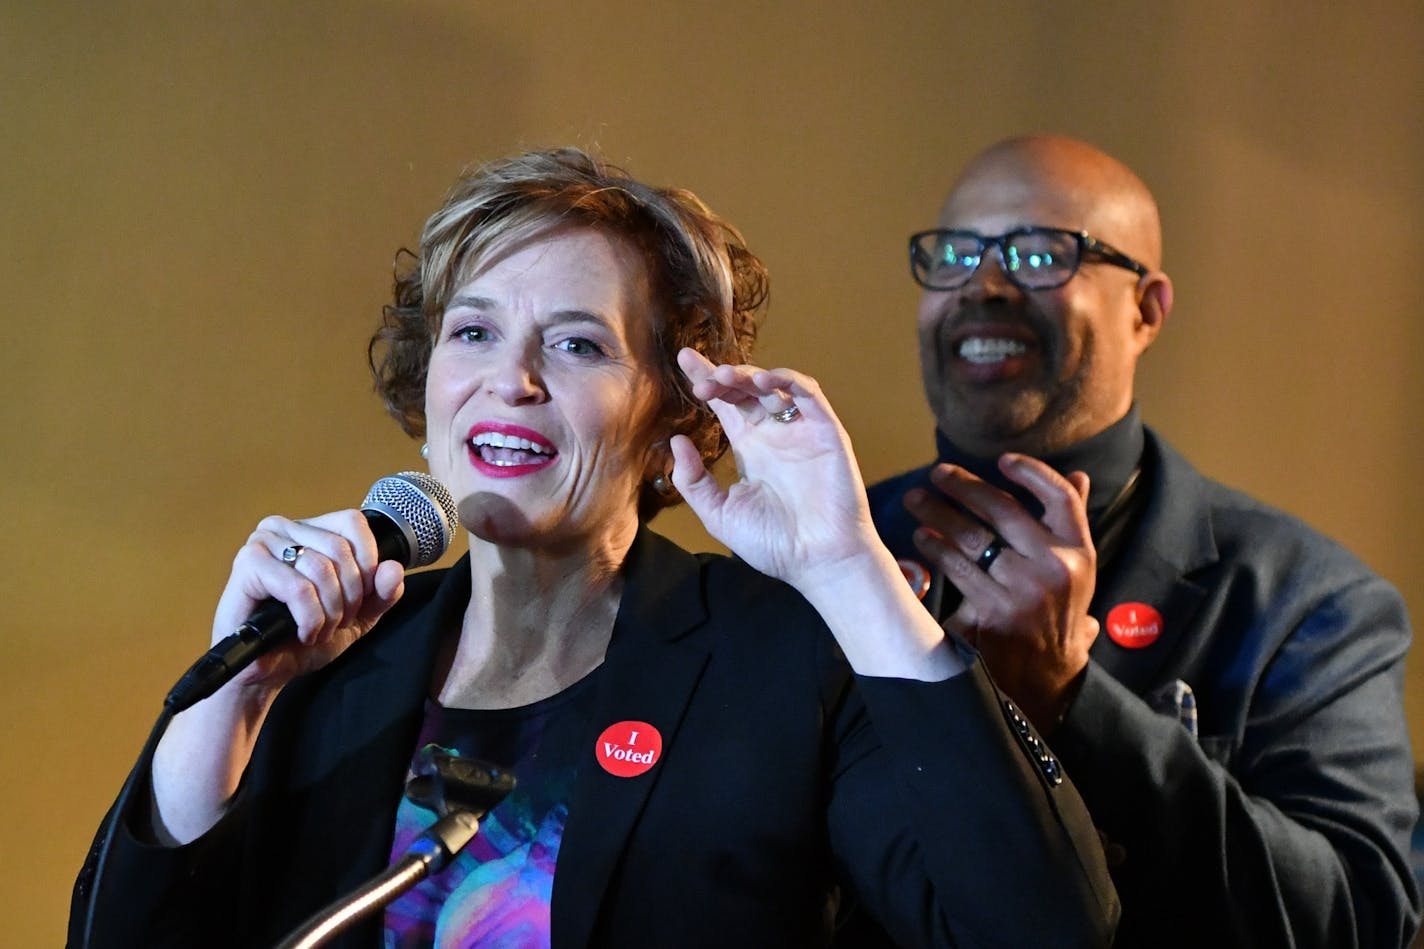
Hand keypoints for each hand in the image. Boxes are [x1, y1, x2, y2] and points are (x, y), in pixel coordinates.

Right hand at [212, 508, 406, 695]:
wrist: (265, 671)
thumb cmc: (303, 637)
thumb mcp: (358, 615)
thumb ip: (382, 592)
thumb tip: (393, 569)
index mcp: (309, 530)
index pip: (353, 523)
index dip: (368, 563)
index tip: (361, 598)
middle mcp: (283, 528)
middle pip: (341, 549)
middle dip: (349, 596)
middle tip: (337, 622)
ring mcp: (263, 543)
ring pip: (321, 569)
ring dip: (330, 612)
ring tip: (319, 631)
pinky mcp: (248, 565)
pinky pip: (299, 589)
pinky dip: (310, 619)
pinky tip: (303, 633)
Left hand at [671, 347, 962, 680]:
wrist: (818, 561)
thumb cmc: (774, 544)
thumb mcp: (719, 513)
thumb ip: (694, 481)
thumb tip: (676, 441)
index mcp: (752, 450)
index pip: (726, 405)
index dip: (707, 380)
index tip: (684, 359)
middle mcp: (775, 435)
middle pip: (746, 389)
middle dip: (723, 376)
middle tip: (701, 379)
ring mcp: (802, 430)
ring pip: (775, 385)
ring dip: (750, 375)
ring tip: (726, 378)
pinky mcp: (827, 431)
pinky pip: (809, 394)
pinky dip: (787, 380)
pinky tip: (763, 381)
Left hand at [906, 455, 1097, 729]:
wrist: (1045, 681)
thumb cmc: (1055, 616)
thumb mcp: (1075, 571)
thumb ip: (1072, 525)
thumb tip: (1078, 475)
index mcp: (1080, 553)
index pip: (1062, 498)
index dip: (1032, 472)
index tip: (1002, 460)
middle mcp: (1056, 567)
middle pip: (1004, 510)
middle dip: (965, 486)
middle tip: (937, 473)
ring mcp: (1024, 591)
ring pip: (973, 537)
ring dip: (938, 514)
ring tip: (916, 501)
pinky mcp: (994, 612)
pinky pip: (957, 569)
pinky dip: (935, 549)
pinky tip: (921, 538)